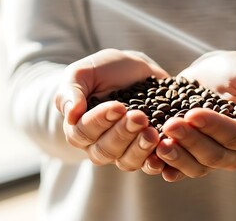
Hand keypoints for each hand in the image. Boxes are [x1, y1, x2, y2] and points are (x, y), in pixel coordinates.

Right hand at [55, 49, 168, 170]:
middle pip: (106, 150)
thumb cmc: (103, 70)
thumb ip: (71, 92)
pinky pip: (149, 165)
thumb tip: (70, 115)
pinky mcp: (146, 151)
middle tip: (140, 117)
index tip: (118, 106)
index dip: (100, 121)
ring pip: (127, 161)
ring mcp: (123, 151)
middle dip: (123, 134)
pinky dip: (156, 162)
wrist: (135, 70)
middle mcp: (99, 145)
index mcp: (79, 128)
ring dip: (140, 149)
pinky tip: (165, 150)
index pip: (84, 132)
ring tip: (153, 133)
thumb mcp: (82, 73)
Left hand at [154, 51, 235, 180]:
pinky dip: (165, 167)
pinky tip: (152, 160)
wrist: (215, 76)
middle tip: (170, 125)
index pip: (234, 136)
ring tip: (159, 144)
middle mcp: (233, 153)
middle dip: (190, 141)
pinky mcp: (190, 156)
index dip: (213, 127)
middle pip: (213, 155)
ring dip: (176, 158)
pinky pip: (179, 169)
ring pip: (196, 167)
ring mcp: (210, 157)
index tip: (192, 113)